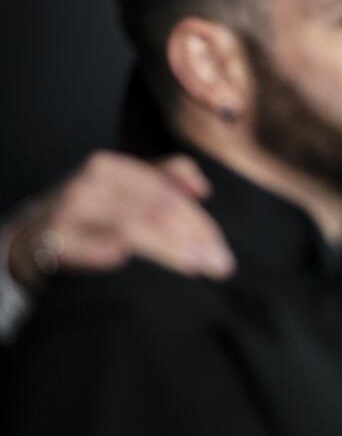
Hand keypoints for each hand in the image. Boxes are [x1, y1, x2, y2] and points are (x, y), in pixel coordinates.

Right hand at [5, 153, 231, 292]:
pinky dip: (113, 253)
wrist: (26, 239)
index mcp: (112, 167)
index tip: (222, 250)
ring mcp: (70, 209)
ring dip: (170, 249)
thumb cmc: (86, 216)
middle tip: (220, 266)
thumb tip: (204, 190)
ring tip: (196, 268)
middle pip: (157, 209)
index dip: (201, 223)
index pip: (169, 194)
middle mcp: (91, 182)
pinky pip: (90, 246)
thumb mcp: (120, 189)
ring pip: (133, 226)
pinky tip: (133, 264)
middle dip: (195, 239)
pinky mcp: (53, 240)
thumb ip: (164, 179)